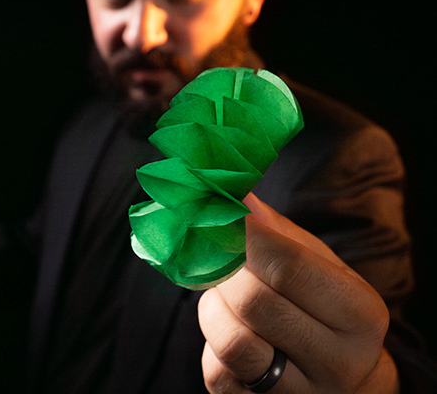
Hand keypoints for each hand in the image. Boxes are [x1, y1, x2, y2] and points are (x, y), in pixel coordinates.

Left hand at [198, 193, 398, 392]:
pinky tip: (229, 331)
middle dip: (224, 271)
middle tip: (218, 256)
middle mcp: (338, 361)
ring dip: (213, 309)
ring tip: (224, 297)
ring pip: (232, 341)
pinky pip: (217, 371)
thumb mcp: (320, 269)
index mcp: (359, 314)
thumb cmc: (324, 312)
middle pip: (254, 302)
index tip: (216, 213)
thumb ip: (277, 233)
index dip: (242, 236)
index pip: (288, 267)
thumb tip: (234, 194)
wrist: (343, 383)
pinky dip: (210, 344)